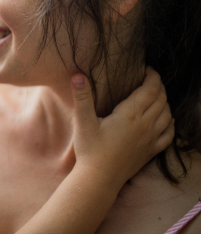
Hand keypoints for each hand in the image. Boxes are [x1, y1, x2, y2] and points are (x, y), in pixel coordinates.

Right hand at [71, 67, 173, 186]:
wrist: (99, 179)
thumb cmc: (89, 150)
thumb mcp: (82, 121)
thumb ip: (82, 97)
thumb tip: (77, 75)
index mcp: (130, 115)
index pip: (150, 89)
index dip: (152, 76)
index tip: (147, 69)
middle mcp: (145, 125)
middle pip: (161, 99)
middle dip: (158, 86)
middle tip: (150, 79)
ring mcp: (150, 139)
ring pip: (167, 114)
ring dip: (165, 101)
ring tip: (156, 95)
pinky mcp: (151, 151)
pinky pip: (169, 133)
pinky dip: (171, 122)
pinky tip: (167, 119)